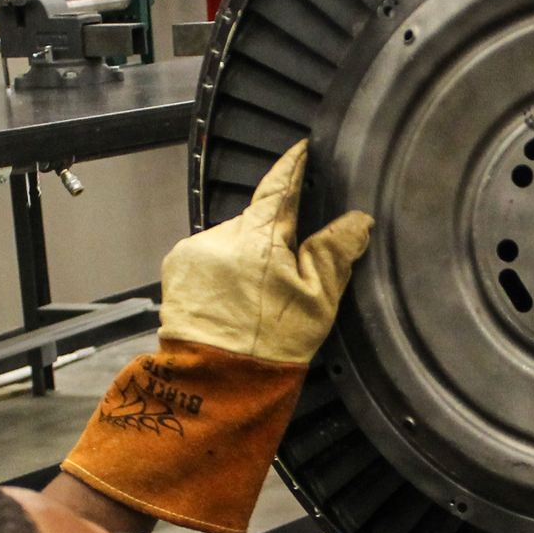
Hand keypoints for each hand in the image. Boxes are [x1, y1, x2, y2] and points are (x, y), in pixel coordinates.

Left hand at [159, 140, 372, 364]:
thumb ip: (336, 252)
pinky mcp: (176, 271)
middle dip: (272, 242)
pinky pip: (207, 259)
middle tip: (287, 278)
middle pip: (256, 222)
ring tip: (257, 299)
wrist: (217, 383)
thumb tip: (357, 220)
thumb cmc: (269, 347)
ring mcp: (193, 253)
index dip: (294, 166)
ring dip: (246, 259)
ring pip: (231, 242)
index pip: (279, 185)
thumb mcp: (318, 300)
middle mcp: (220, 236)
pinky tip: (233, 302)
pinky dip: (223, 272)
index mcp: (258, 237)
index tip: (303, 149)